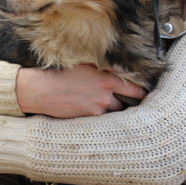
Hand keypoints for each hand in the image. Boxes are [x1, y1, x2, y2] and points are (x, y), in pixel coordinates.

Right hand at [16, 65, 145, 117]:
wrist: (42, 90)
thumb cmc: (61, 73)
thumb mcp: (84, 65)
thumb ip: (103, 69)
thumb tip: (116, 70)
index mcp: (107, 79)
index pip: (135, 90)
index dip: (142, 93)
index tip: (144, 95)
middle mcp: (105, 96)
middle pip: (126, 105)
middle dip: (126, 104)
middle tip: (126, 104)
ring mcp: (96, 108)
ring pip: (113, 113)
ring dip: (111, 111)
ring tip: (104, 107)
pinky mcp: (87, 118)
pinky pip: (100, 120)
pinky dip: (99, 116)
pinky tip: (91, 111)